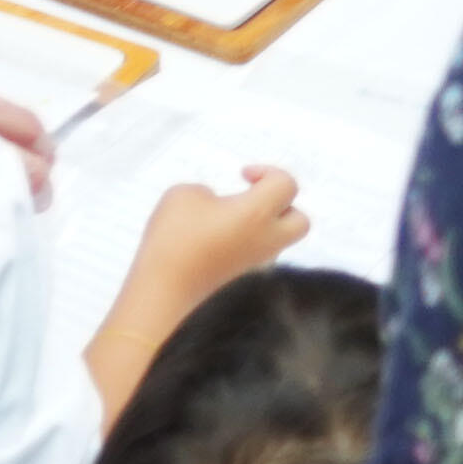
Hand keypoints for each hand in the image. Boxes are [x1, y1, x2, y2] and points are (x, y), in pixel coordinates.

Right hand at [133, 163, 306, 294]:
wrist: (161, 292)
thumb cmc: (173, 238)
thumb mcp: (185, 195)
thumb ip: (209, 192)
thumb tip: (220, 208)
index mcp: (258, 214)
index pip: (287, 184)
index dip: (267, 171)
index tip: (242, 176)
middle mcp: (266, 241)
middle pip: (300, 220)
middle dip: (282, 204)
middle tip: (250, 199)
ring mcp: (257, 266)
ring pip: (279, 241)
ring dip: (262, 226)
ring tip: (227, 220)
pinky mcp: (243, 283)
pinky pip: (258, 258)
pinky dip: (246, 245)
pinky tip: (217, 243)